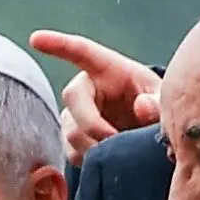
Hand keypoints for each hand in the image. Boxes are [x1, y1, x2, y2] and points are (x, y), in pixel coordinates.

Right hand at [29, 30, 162, 163]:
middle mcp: (84, 89)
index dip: (57, 45)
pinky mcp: (72, 138)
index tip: (36, 38)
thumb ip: (158, 101)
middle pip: (73, 101)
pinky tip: (109, 158)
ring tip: (120, 151)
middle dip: (93, 125)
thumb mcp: (163, 97)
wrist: (146, 128)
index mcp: (106, 69)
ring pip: (71, 132)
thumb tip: (142, 107)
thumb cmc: (153, 103)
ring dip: (95, 147)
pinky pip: (72, 153)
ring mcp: (74, 115)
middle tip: (118, 140)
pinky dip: (92, 160)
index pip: (79, 52)